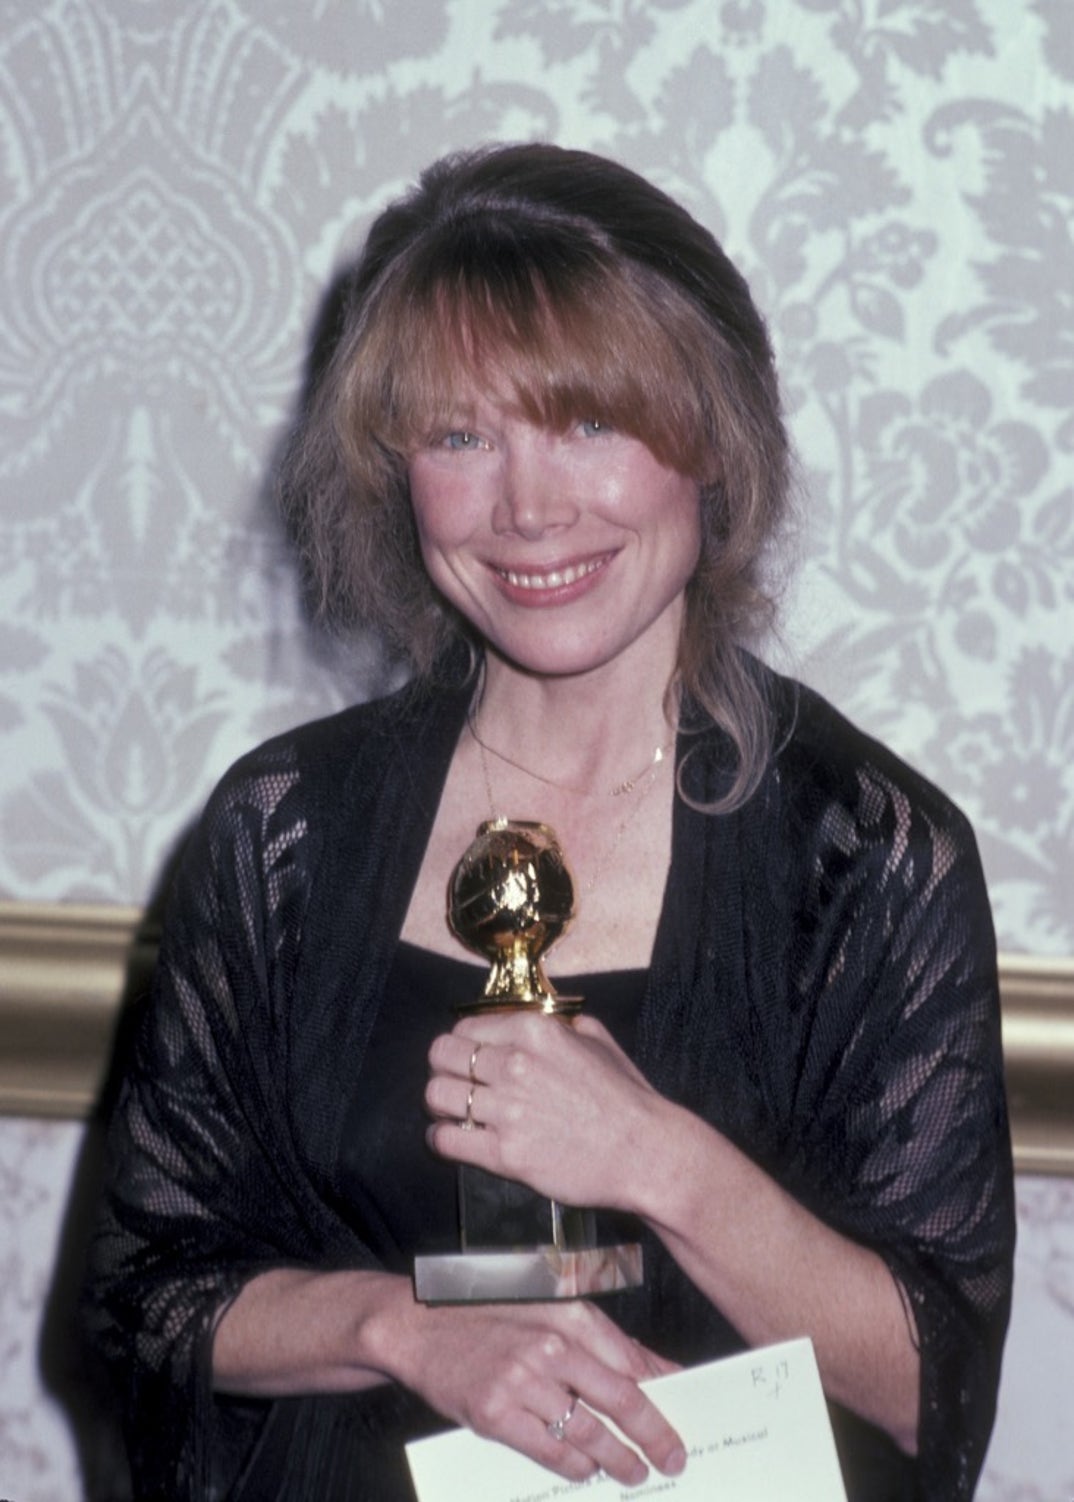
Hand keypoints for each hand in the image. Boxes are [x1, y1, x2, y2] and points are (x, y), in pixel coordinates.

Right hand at [397, 1296, 684, 1485]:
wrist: (417, 1323)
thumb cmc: (487, 1314)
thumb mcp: (548, 1308)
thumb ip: (601, 1340)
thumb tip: (656, 1370)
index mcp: (568, 1314)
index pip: (631, 1361)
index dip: (663, 1394)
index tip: (684, 1416)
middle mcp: (549, 1346)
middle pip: (620, 1400)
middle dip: (653, 1436)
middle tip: (673, 1459)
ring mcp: (521, 1381)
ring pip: (588, 1432)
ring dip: (618, 1459)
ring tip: (634, 1472)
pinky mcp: (494, 1414)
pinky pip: (549, 1450)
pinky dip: (574, 1466)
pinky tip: (587, 1471)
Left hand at [425, 1013, 660, 1211]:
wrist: (645, 1152)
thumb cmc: (627, 1097)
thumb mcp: (598, 1040)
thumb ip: (562, 1025)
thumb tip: (540, 1024)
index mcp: (536, 1032)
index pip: (466, 1028)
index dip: (461, 1044)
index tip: (466, 1058)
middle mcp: (516, 1065)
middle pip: (442, 1056)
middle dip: (442, 1068)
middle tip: (454, 1082)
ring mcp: (508, 1111)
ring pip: (437, 1096)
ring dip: (439, 1103)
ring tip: (451, 1111)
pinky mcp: (506, 1154)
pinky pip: (447, 1140)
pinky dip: (440, 1138)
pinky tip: (449, 1138)